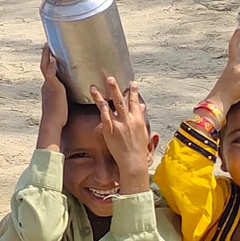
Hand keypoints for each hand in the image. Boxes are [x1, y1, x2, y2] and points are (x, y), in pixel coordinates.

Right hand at [36, 45, 68, 149]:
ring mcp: (49, 85)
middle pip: (44, 65)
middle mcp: (46, 84)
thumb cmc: (58, 117)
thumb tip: (70, 99)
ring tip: (48, 46)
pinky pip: (51, 74)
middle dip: (45, 55)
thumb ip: (65, 99)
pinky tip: (54, 59)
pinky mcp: (53, 87)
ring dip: (46, 55)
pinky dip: (52, 66)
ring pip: (46, 66)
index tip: (50, 55)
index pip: (47, 72)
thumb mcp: (61, 105)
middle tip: (47, 45)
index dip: (48, 63)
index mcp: (48, 87)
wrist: (52, 122)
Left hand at [90, 77, 150, 193]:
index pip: (135, 102)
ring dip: (103, 95)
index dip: (134, 92)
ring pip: (111, 106)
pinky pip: (105, 116)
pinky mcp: (110, 131)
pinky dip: (101, 107)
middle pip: (122, 101)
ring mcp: (119, 125)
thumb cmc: (138, 149)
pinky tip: (97, 100)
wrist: (133, 162)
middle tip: (110, 77)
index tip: (132, 82)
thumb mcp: (143, 132)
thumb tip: (142, 106)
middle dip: (116, 88)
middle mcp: (129, 120)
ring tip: (96, 85)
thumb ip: (141, 117)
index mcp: (138, 120)